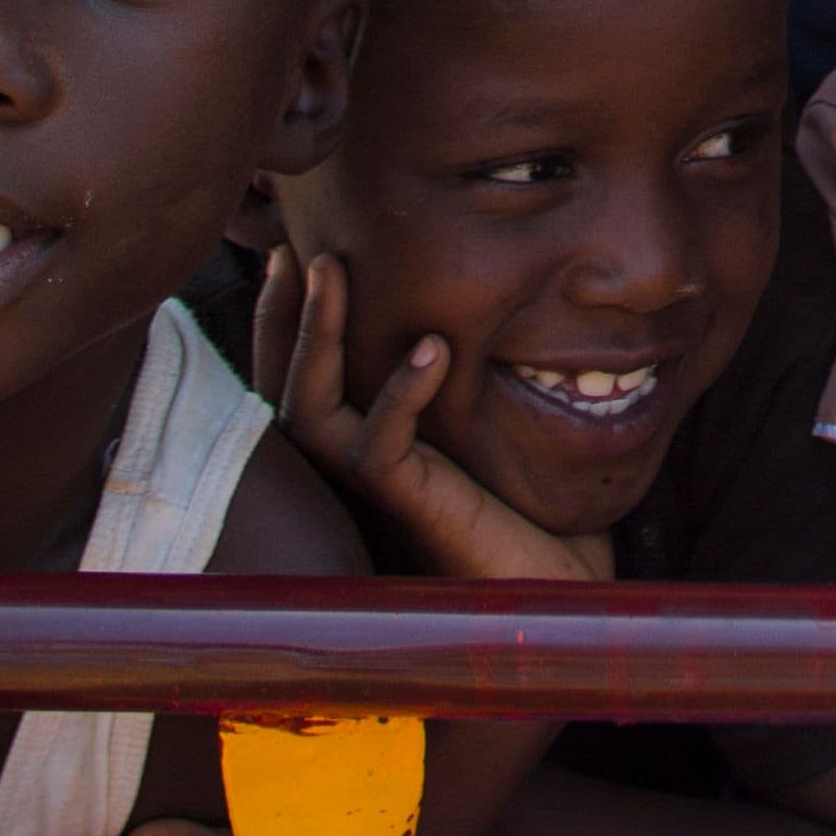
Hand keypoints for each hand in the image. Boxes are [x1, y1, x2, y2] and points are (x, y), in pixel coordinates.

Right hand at [258, 242, 612, 584]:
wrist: (556, 587)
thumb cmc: (523, 509)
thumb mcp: (478, 425)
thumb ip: (450, 379)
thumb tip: (456, 300)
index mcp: (355, 452)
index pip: (300, 379)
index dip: (288, 320)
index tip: (299, 251)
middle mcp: (345, 476)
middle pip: (280, 389)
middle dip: (282, 315)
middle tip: (297, 248)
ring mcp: (367, 496)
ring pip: (308, 411)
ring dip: (319, 336)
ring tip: (332, 269)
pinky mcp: (405, 508)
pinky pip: (379, 445)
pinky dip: (402, 392)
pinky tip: (431, 346)